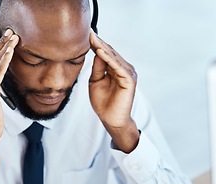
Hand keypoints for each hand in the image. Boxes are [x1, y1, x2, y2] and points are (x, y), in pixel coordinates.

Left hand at [89, 30, 139, 152]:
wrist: (110, 119)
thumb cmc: (103, 102)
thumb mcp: (96, 81)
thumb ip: (97, 68)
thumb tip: (96, 52)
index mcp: (115, 68)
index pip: (105, 53)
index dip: (96, 44)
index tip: (85, 34)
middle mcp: (123, 68)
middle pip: (110, 52)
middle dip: (98, 42)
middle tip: (88, 31)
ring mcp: (128, 74)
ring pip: (114, 58)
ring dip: (103, 47)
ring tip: (92, 38)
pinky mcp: (130, 81)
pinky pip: (118, 67)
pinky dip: (109, 59)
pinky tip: (100, 52)